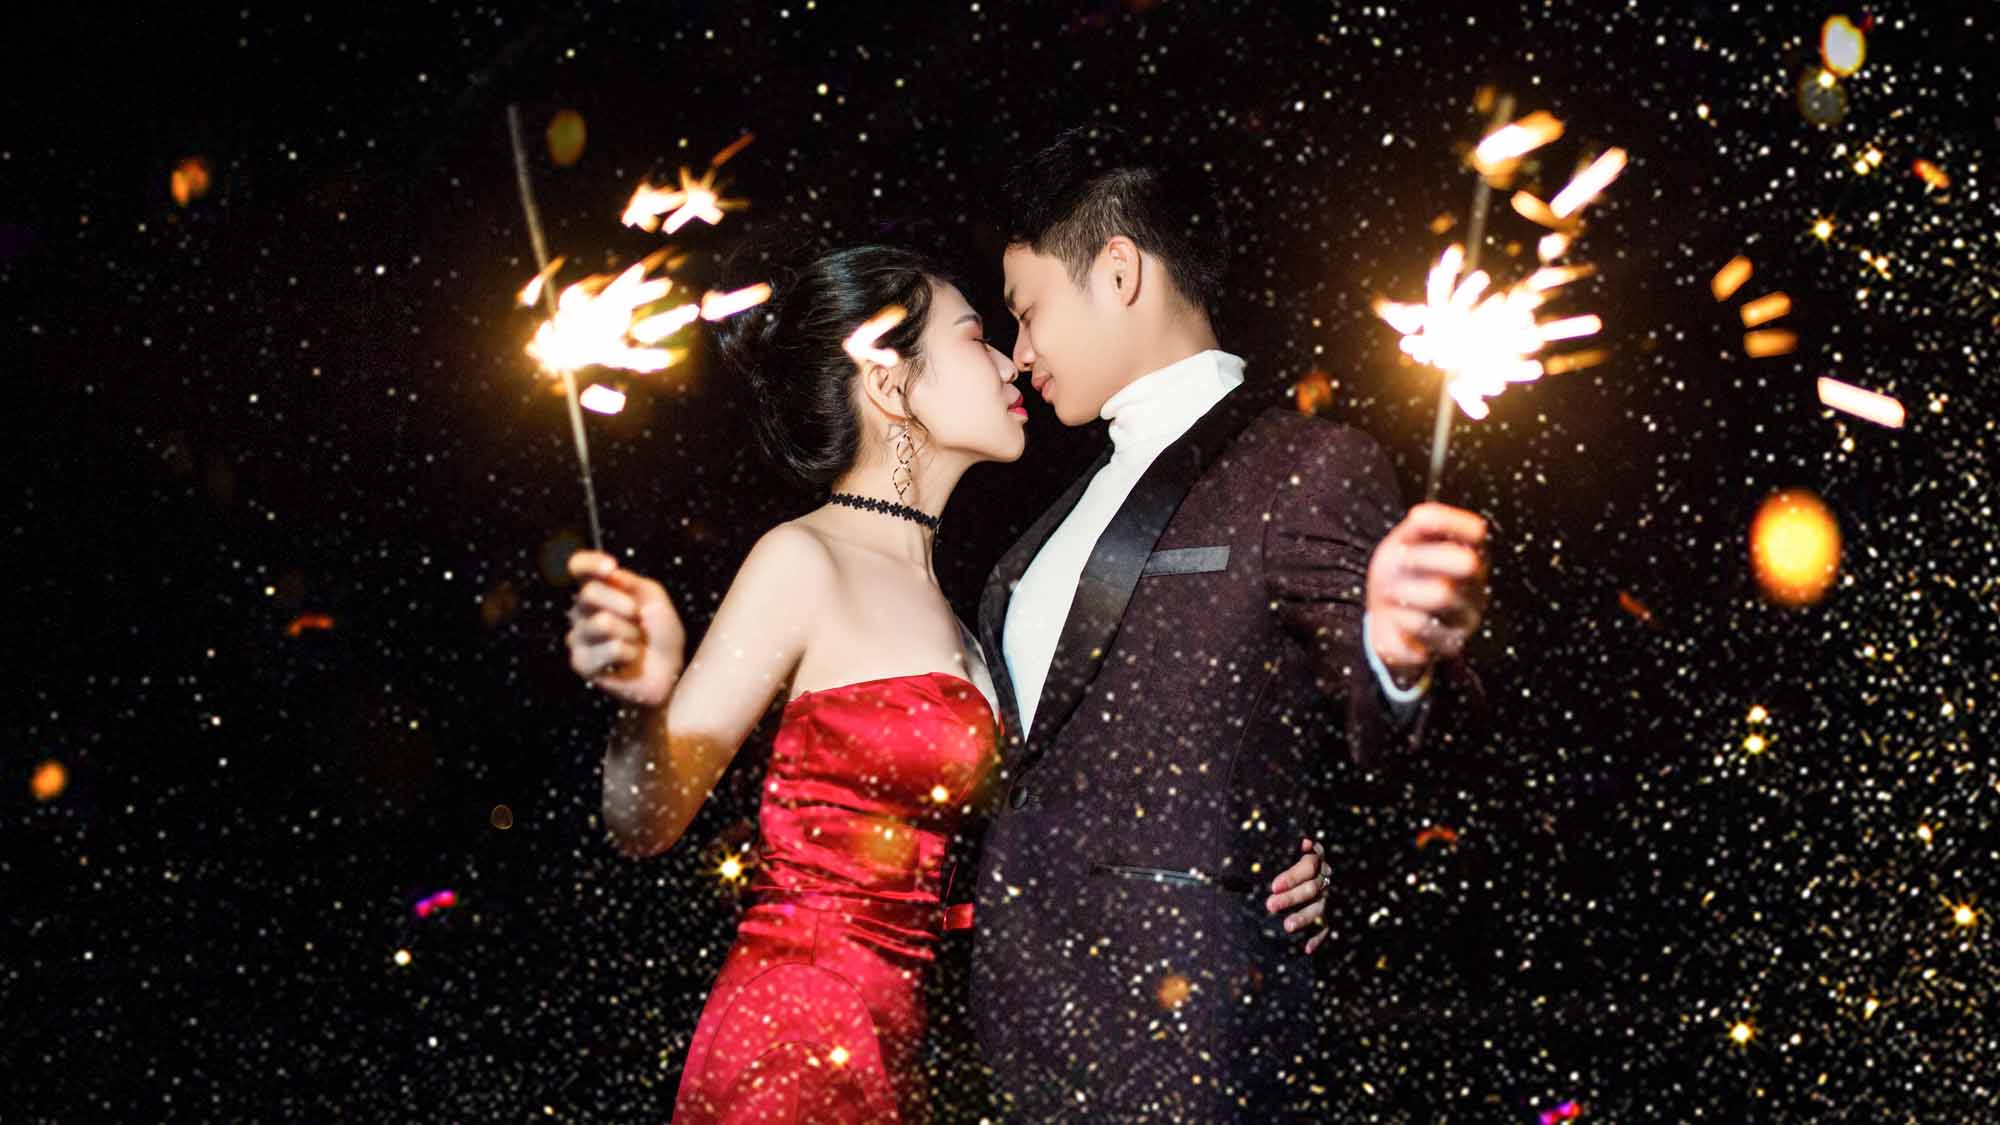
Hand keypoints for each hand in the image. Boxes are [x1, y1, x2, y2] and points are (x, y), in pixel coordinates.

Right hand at [565, 549, 685, 707]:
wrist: (667, 672)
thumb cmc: (660, 633)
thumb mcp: (654, 599)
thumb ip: (632, 583)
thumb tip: (610, 575)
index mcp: (597, 590)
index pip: (578, 566)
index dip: (589, 563)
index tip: (611, 567)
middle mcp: (581, 611)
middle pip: (589, 592)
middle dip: (624, 603)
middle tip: (639, 618)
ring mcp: (578, 638)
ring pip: (602, 622)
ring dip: (630, 632)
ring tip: (636, 642)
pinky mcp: (581, 663)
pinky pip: (611, 648)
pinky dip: (630, 653)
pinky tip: (628, 660)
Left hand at [1265, 837, 1332, 954]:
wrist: (1299, 868)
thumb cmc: (1284, 858)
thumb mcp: (1284, 850)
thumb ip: (1287, 847)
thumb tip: (1304, 841)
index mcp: (1314, 858)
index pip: (1308, 866)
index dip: (1292, 876)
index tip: (1274, 886)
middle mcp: (1324, 877)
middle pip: (1311, 888)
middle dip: (1291, 898)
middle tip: (1270, 905)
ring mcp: (1327, 897)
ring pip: (1318, 909)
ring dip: (1303, 918)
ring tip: (1287, 927)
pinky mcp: (1328, 914)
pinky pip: (1325, 927)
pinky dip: (1317, 938)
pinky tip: (1306, 948)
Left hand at [1365, 502, 1489, 685]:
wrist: (1386, 613)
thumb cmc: (1400, 571)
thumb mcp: (1406, 539)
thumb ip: (1419, 524)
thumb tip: (1422, 515)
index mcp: (1471, 555)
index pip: (1477, 531)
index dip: (1448, 523)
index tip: (1416, 524)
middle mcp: (1476, 588)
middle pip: (1465, 564)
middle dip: (1422, 557)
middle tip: (1397, 562)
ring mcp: (1466, 621)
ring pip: (1440, 596)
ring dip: (1401, 592)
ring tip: (1393, 594)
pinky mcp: (1448, 648)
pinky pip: (1421, 632)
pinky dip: (1396, 626)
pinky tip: (1398, 622)